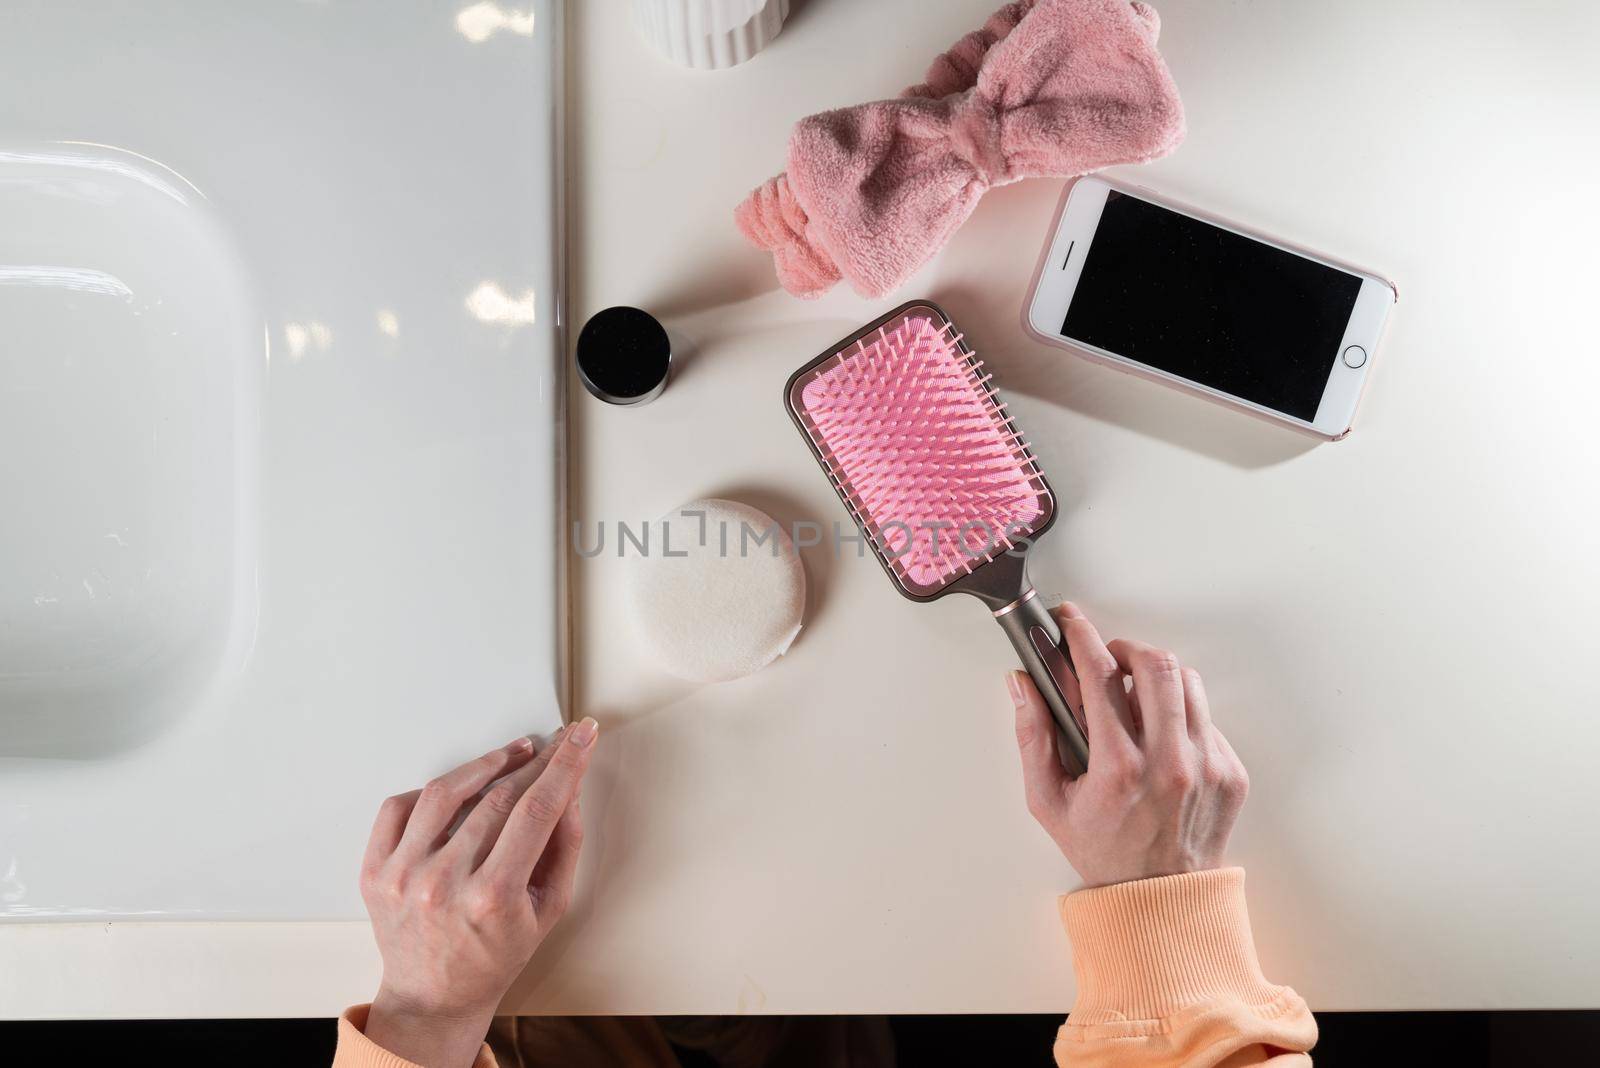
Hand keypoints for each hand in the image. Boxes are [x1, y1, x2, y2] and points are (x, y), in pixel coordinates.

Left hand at [359, 717, 598, 1067]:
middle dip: (534, 763)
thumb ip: (564, 846)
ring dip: (486, 764)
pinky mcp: (375, 871)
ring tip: (512, 754)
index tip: (581, 737)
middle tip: (554, 745)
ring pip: (446, 791)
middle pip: (498, 797)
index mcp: (492, 897)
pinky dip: (432, 790)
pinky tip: (460, 787)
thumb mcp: (548, 910)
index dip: (564, 766)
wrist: (433, 997)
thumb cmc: (494, 956)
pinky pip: (399, 807)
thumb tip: (569, 789)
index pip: (537, 809)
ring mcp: (403, 875)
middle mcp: (443, 883)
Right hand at [1008, 603, 1247, 887]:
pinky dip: (1179, 714)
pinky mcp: (1230, 772)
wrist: (1161, 899)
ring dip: (1157, 677)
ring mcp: (1207, 765)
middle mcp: (1169, 762)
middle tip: (1109, 656)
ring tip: (1135, 696)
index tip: (1070, 622)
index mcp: (1120, 768)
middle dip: (1126, 647)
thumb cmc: (1102, 850)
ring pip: (1188, 682)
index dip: (1081, 637)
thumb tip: (1023, 685)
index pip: (1100, 675)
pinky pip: (1206, 717)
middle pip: (1157, 665)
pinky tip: (1159, 737)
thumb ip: (1032, 736)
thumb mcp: (1048, 800)